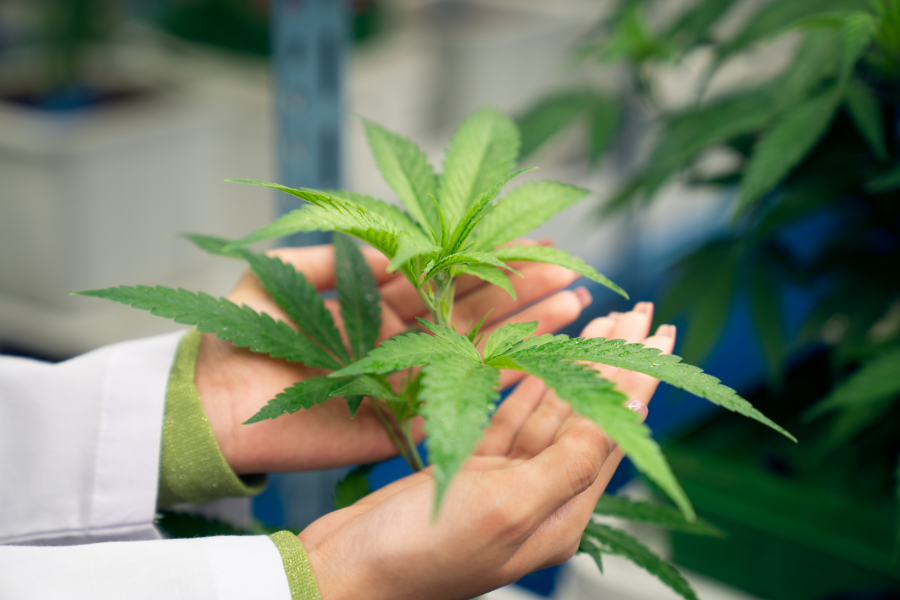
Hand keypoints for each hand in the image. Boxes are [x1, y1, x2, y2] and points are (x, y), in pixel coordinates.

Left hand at [195, 242, 592, 473]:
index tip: (533, 241)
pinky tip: (539, 354)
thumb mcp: (284, 274)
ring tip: (571, 304)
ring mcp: (405, 377)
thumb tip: (402, 247)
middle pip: (471, 309)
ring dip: (524, 327)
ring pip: (475, 349)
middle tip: (568, 271)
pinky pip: (456, 395)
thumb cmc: (239, 333)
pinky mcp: (402, 418)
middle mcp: (400, 337)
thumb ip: (340, 255)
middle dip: (520, 289)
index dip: (487, 259)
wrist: (210, 404)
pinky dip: (499, 375)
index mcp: (377, 302)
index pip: (445, 276)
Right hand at [299, 303, 675, 599]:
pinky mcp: (469, 464)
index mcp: (562, 513)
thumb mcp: (508, 506)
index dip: (639, 377)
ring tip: (601, 323)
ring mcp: (504, 479)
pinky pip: (510, 414)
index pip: (615, 430)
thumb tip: (632, 412)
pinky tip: (545, 357)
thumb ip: (570, 460)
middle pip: (589, 415)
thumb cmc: (423, 550)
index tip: (660, 332)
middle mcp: (541, 495)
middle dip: (615, 363)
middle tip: (641, 314)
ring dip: (577, 366)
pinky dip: (529, 384)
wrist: (346, 571)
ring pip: (551, 409)